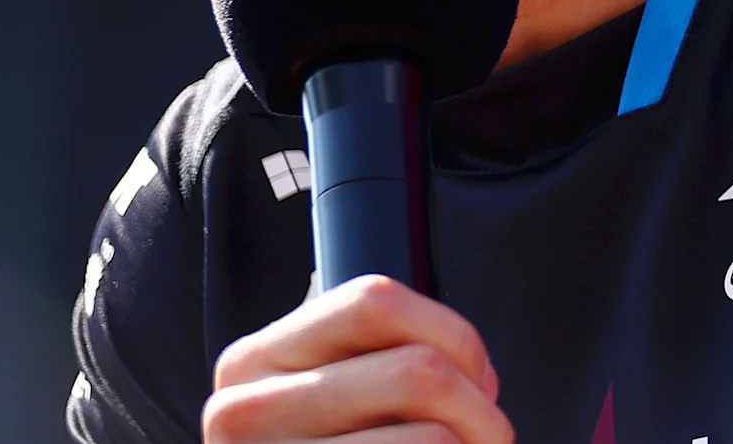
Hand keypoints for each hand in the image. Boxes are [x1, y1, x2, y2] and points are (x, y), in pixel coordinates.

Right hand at [204, 275, 511, 442]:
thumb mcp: (327, 400)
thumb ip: (384, 367)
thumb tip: (480, 379)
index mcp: (255, 361)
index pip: (375, 302)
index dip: (452, 334)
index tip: (474, 377)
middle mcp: (244, 412)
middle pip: (419, 372)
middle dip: (481, 410)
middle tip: (489, 439)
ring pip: (433, 438)